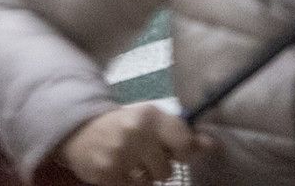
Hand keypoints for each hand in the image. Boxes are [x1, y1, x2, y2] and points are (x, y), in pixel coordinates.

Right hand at [55, 103, 213, 184]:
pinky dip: (129, 183)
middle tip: (145, 156)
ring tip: (132, 163)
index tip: (173, 150)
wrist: (82, 131)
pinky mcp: (106, 172)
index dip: (183, 152)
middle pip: (167, 170)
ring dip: (144, 177)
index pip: (184, 143)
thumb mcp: (153, 124)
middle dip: (159, 167)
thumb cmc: (126, 128)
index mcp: (150, 115)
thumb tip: (212, 144)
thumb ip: (182, 135)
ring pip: (150, 182)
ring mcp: (119, 153)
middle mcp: (135, 131)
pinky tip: (120, 170)